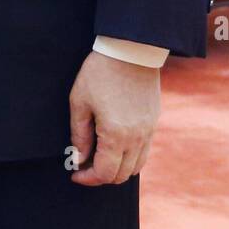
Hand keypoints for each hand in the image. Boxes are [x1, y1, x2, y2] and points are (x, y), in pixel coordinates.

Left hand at [68, 50, 160, 185]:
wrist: (130, 50)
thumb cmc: (100, 73)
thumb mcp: (80, 101)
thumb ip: (79, 134)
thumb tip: (78, 159)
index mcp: (116, 134)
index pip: (104, 173)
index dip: (88, 178)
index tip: (75, 173)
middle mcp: (136, 138)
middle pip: (121, 175)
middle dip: (100, 176)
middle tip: (84, 165)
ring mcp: (148, 131)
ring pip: (135, 167)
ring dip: (117, 168)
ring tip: (98, 157)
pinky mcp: (153, 122)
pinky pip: (144, 152)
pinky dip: (129, 157)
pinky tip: (114, 146)